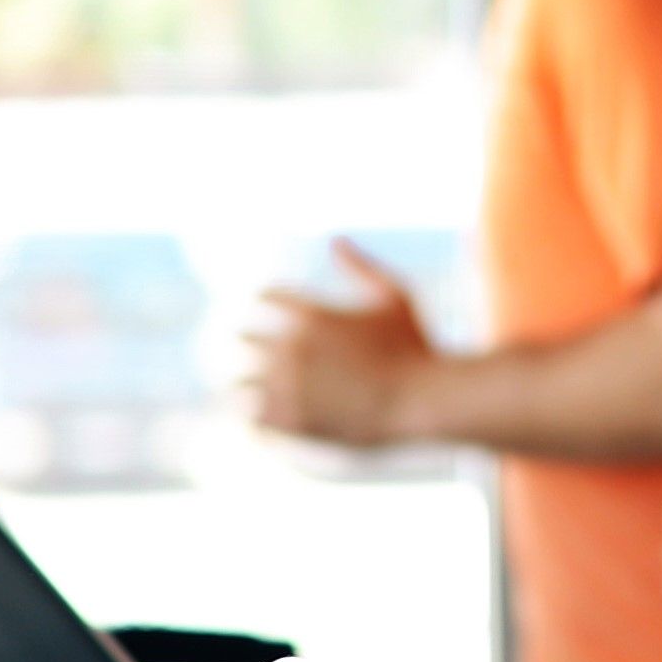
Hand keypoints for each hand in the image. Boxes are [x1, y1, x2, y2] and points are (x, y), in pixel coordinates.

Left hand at [244, 240, 435, 446]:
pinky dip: (252, 414)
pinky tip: (261, 414)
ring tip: (249, 386)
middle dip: (250, 340)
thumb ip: (361, 267)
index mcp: (312, 315)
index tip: (267, 310)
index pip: (262, 297)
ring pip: (237, 381)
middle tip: (251, 347)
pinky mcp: (294, 421)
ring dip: (244, 381)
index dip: (264, 301)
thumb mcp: (395, 297)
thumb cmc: (416, 346)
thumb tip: (335, 240)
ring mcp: (291, 387)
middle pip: (242, 337)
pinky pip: (251, 417)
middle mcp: (294, 348)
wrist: (425, 401)